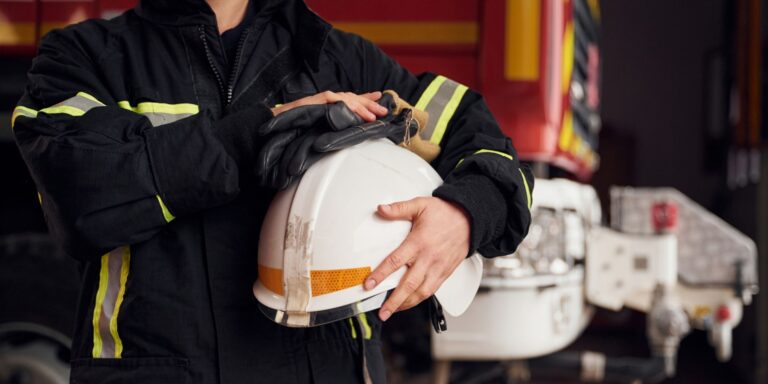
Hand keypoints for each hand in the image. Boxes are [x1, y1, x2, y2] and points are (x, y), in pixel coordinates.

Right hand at [271, 91, 387, 121]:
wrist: (270, 125)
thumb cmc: (290, 129)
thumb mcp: (315, 130)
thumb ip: (329, 129)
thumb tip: (345, 135)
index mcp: (326, 107)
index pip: (349, 101)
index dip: (365, 99)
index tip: (380, 99)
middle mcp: (324, 101)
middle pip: (351, 98)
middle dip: (369, 103)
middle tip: (384, 111)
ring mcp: (318, 100)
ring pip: (344, 99)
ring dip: (360, 106)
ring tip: (373, 115)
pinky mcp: (312, 102)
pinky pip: (331, 101)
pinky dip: (344, 104)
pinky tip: (354, 109)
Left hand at [363, 197, 470, 320]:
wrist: (470, 219)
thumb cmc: (445, 214)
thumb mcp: (420, 205)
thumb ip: (399, 209)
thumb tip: (381, 209)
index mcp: (419, 242)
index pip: (396, 261)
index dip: (381, 275)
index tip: (369, 284)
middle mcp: (429, 258)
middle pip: (409, 284)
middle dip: (394, 301)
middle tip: (382, 312)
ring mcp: (438, 268)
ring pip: (422, 292)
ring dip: (407, 304)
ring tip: (393, 311)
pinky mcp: (445, 273)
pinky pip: (432, 290)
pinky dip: (419, 299)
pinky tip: (410, 302)